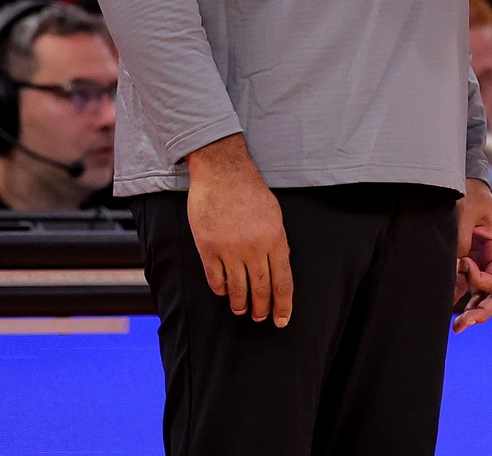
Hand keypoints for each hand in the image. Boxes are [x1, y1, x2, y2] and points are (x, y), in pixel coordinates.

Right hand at [186, 135, 292, 327]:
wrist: (223, 173)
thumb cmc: (251, 191)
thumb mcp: (275, 215)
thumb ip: (277, 242)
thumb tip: (277, 268)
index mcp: (276, 239)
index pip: (283, 281)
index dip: (283, 305)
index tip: (282, 320)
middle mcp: (254, 248)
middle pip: (261, 289)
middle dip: (262, 308)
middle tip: (260, 318)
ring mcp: (230, 249)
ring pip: (237, 288)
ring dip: (240, 304)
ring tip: (241, 310)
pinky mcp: (208, 248)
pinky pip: (216, 278)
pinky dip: (221, 289)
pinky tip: (224, 292)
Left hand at [453, 179, 491, 331]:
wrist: (466, 183)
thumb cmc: (470, 194)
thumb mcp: (467, 211)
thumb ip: (462, 238)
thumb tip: (457, 265)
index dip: (479, 280)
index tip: (463, 266)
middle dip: (482, 311)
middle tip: (463, 324)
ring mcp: (484, 261)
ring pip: (485, 295)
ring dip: (473, 311)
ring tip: (457, 326)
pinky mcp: (472, 261)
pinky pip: (471, 287)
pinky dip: (463, 298)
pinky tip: (450, 308)